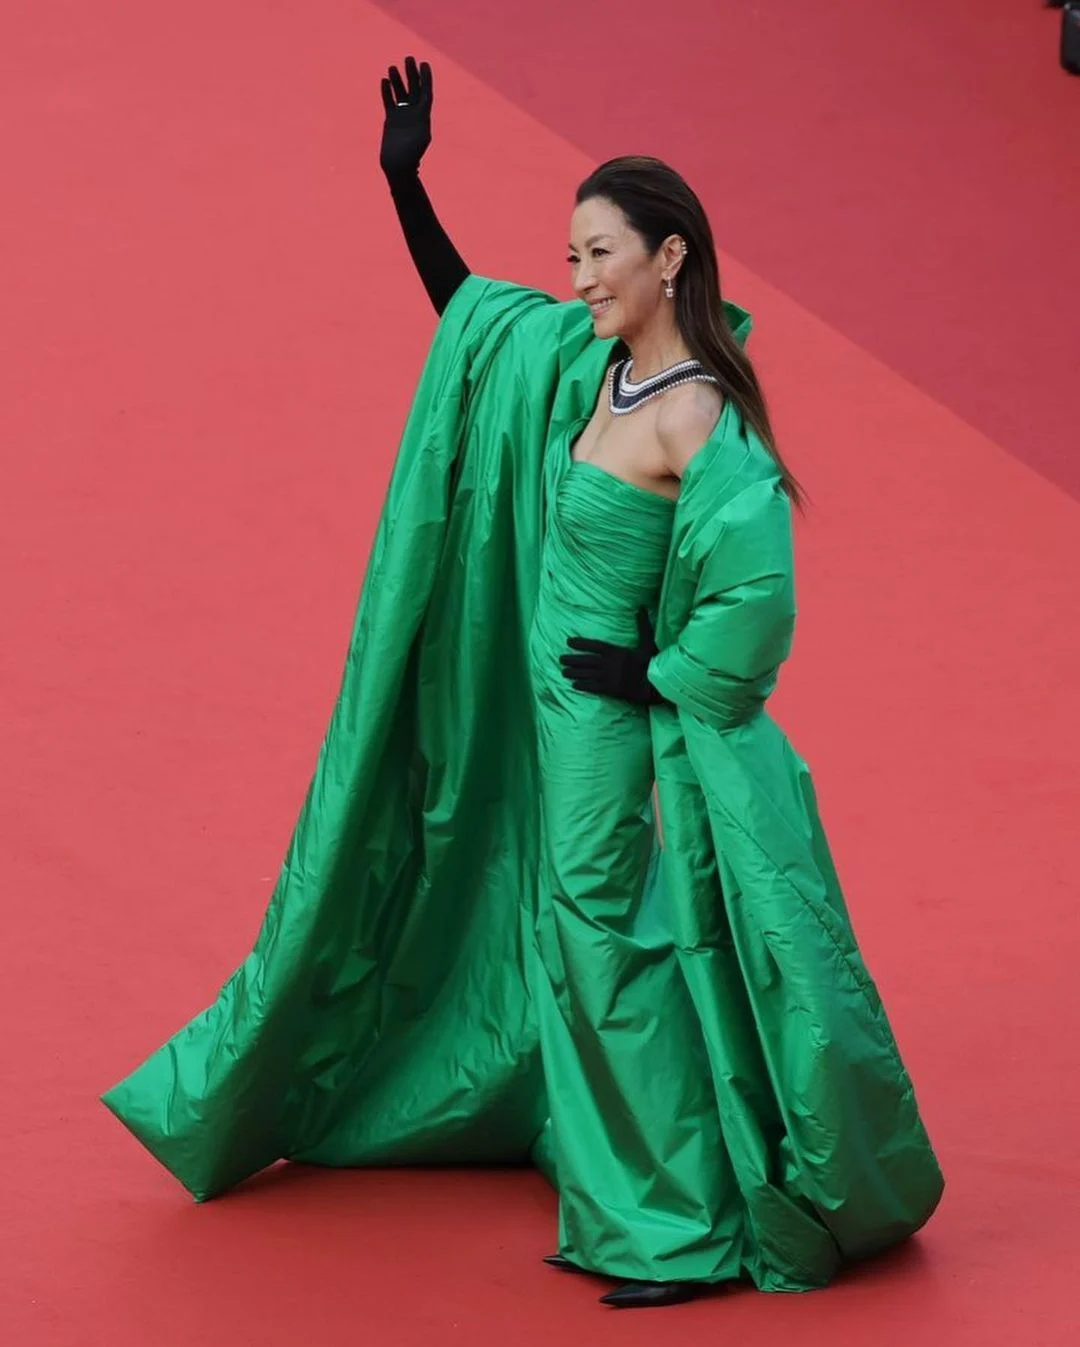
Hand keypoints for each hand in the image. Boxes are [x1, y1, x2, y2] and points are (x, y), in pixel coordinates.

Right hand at [380, 56, 432, 180]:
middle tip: (409, 58)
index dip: (426, 78)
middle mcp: (413, 113)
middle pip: (413, 89)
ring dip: (397, 80)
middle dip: (411, 73)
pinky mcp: (391, 119)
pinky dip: (387, 92)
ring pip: (400, 93)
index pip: (426, 92)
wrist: (398, 166)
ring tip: (393, 66)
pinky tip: (384, 81)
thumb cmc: (411, 155)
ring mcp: (402, 116)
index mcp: (423, 116)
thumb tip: (421, 114)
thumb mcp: (420, 138)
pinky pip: (389, 102)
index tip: (424, 64)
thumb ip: (420, 123)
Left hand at [560, 608, 664, 705]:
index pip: (595, 646)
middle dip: (573, 660)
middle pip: (587, 661)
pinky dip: (583, 686)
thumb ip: (642, 625)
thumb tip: (640, 608)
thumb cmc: (652, 662)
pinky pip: (594, 688)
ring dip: (574, 673)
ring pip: (587, 674)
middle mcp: (610, 664)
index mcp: (617, 652)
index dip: (581, 643)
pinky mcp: (611, 690)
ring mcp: (609, 678)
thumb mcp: (648, 641)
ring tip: (563, 672)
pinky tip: (574, 685)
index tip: (569, 642)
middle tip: (561, 659)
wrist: (656, 685)